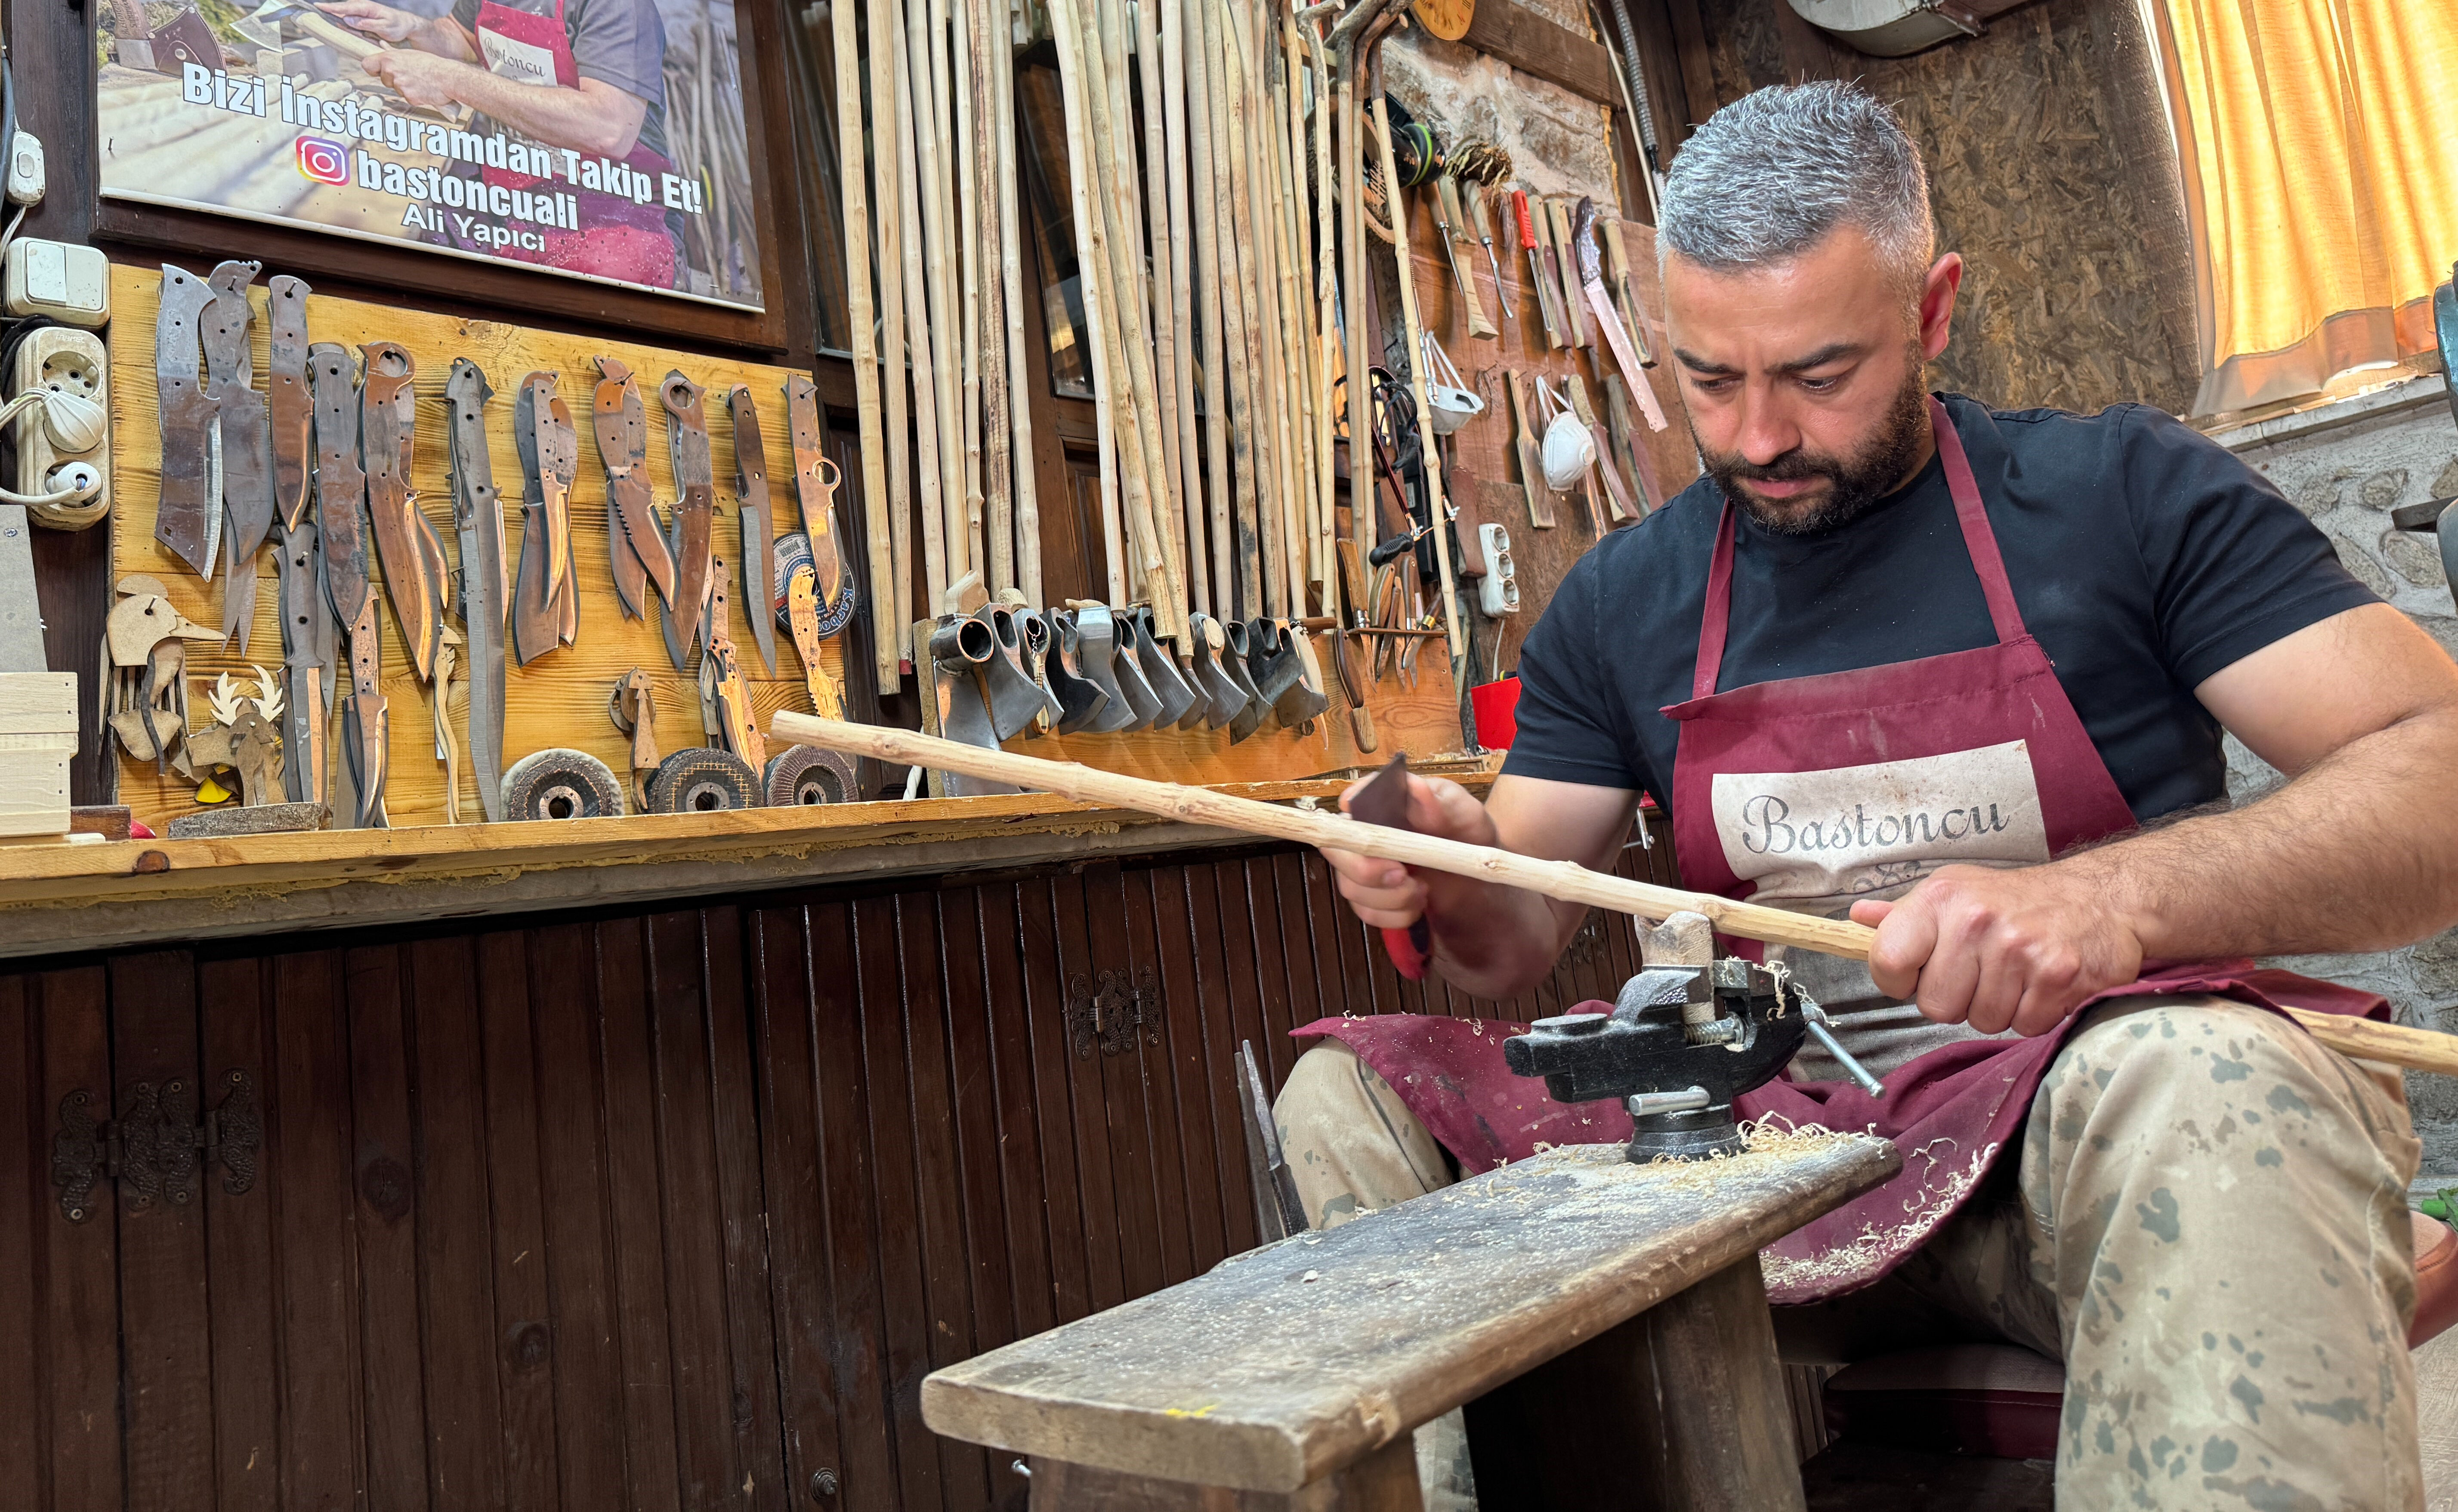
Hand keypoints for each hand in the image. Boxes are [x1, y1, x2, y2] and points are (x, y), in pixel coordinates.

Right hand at [318, 0, 424, 42]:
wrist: (406, 25)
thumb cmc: (397, 26)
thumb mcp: (384, 27)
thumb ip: (365, 24)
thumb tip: (347, 19)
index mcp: (366, 7)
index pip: (345, 7)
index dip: (331, 7)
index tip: (318, 6)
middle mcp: (361, 7)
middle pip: (340, 9)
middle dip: (327, 10)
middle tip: (311, 12)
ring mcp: (361, 12)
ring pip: (343, 14)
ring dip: (333, 16)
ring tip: (319, 18)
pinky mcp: (361, 18)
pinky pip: (348, 18)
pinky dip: (341, 20)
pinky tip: (334, 24)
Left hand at [362, 48, 471, 109]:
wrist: (449, 77)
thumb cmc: (432, 64)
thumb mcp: (410, 54)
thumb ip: (394, 54)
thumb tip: (383, 48)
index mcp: (390, 59)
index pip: (367, 65)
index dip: (373, 69)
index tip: (378, 70)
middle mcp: (392, 72)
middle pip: (384, 79)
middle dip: (394, 79)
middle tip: (409, 75)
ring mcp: (400, 86)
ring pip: (397, 90)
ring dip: (406, 88)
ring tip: (419, 81)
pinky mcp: (410, 98)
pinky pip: (408, 98)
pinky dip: (415, 96)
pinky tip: (423, 90)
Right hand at [1318, 774, 1494, 931]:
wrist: (1480, 888)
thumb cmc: (1470, 842)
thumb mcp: (1467, 817)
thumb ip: (1442, 802)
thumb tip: (1414, 786)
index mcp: (1389, 804)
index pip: (1355, 799)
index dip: (1350, 805)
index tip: (1355, 812)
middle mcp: (1369, 834)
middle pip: (1338, 848)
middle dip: (1365, 867)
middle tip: (1401, 874)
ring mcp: (1365, 868)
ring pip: (1350, 886)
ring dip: (1389, 897)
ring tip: (1423, 891)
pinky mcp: (1371, 899)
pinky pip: (1367, 913)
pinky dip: (1394, 916)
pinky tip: (1417, 907)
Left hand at [1849, 863, 2144, 1036]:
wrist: (2099, 897)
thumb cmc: (2016, 901)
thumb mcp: (1953, 893)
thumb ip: (1903, 915)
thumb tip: (1857, 918)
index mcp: (1941, 899)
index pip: (1887, 961)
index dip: (1899, 980)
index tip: (1918, 973)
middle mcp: (1977, 921)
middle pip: (1937, 1007)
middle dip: (1958, 999)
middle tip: (1982, 972)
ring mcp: (2021, 949)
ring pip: (1983, 1022)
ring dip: (1999, 1007)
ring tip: (2016, 974)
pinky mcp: (2061, 976)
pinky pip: (2026, 1026)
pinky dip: (2035, 1013)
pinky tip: (2042, 984)